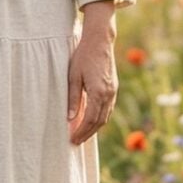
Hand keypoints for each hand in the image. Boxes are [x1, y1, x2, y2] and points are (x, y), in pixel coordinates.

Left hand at [67, 24, 116, 145]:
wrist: (100, 40)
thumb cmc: (83, 56)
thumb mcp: (73, 77)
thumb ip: (73, 99)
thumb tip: (70, 119)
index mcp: (98, 93)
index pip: (89, 120)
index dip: (81, 132)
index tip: (72, 140)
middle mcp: (108, 95)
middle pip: (99, 121)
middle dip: (87, 133)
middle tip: (76, 142)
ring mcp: (113, 91)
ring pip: (105, 116)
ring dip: (94, 128)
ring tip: (82, 134)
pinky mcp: (113, 87)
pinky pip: (108, 109)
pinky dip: (100, 118)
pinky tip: (92, 120)